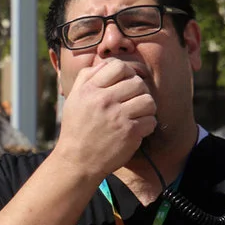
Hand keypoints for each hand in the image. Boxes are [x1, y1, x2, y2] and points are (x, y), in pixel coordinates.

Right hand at [56, 59, 156, 177]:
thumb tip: (107, 63)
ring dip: (147, 107)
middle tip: (134, 100)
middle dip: (139, 91)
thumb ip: (87, 76)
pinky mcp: (129, 133)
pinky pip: (151, 120)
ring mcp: (118, 117)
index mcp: (90, 89)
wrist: (77, 161)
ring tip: (138, 113)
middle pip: (137, 83)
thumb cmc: (76, 128)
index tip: (126, 83)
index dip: (127, 73)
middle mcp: (104, 100)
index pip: (118, 67)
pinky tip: (138, 128)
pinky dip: (148, 125)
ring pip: (148, 100)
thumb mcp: (73, 97)